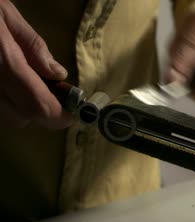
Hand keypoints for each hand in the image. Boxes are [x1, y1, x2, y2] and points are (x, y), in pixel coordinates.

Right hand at [0, 0, 70, 128]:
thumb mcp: (5, 14)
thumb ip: (33, 46)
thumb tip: (57, 74)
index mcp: (2, 63)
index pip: (38, 106)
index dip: (59, 116)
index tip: (71, 113)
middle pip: (21, 119)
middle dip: (40, 111)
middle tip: (50, 93)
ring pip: (4, 116)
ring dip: (19, 107)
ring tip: (25, 83)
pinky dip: (2, 101)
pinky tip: (4, 82)